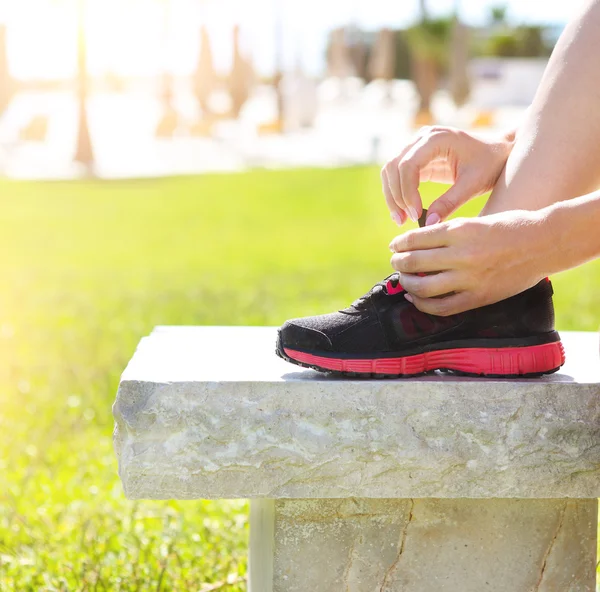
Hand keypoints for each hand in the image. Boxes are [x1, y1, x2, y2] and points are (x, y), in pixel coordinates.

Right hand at [381, 126, 514, 225]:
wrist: (498, 153)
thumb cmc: (490, 164)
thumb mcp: (473, 185)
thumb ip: (450, 203)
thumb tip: (428, 223)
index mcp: (437, 138)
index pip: (408, 164)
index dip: (407, 191)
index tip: (415, 214)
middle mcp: (422, 138)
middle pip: (393, 166)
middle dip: (395, 196)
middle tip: (403, 221)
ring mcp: (416, 146)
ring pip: (390, 171)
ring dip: (391, 196)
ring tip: (401, 220)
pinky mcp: (416, 158)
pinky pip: (396, 175)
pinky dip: (396, 194)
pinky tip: (404, 212)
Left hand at [389, 210, 551, 314]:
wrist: (544, 243)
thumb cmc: (508, 227)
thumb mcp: (474, 221)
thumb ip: (446, 233)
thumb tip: (417, 243)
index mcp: (460, 231)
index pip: (416, 239)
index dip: (400, 243)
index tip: (394, 245)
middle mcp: (462, 255)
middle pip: (415, 262)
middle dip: (399, 262)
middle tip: (395, 261)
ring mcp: (470, 279)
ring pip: (423, 287)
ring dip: (406, 283)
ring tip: (403, 278)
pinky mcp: (478, 298)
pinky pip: (441, 307)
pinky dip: (422, 304)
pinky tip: (415, 298)